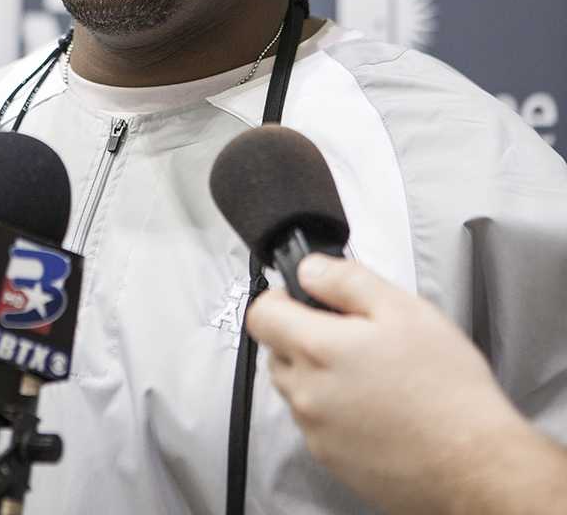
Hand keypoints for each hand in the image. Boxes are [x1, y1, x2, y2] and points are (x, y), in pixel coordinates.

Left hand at [247, 255, 563, 514]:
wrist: (474, 465)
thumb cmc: (446, 387)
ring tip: (371, 372)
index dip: (280, 297)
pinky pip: (316, 423)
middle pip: (276, 352)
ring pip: (296, 388)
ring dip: (317, 373)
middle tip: (352, 334)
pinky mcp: (331, 461)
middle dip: (302, 335)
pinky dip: (334, 409)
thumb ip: (345, 280)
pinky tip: (376, 406)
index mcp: (316, 349)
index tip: (307, 297)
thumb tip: (308, 270)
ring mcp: (316, 432)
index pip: (260, 315)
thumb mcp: (402, 308)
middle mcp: (306, 394)